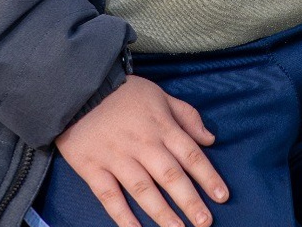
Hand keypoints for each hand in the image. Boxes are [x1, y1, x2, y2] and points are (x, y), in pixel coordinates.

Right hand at [55, 75, 228, 226]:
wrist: (78, 87)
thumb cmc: (123, 92)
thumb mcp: (160, 94)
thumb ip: (186, 116)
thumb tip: (210, 139)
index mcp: (160, 125)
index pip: (190, 153)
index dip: (207, 176)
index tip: (222, 196)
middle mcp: (142, 144)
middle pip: (170, 175)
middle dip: (189, 201)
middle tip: (205, 222)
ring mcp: (117, 158)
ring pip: (143, 189)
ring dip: (162, 213)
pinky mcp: (93, 168)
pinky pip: (109, 196)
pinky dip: (123, 216)